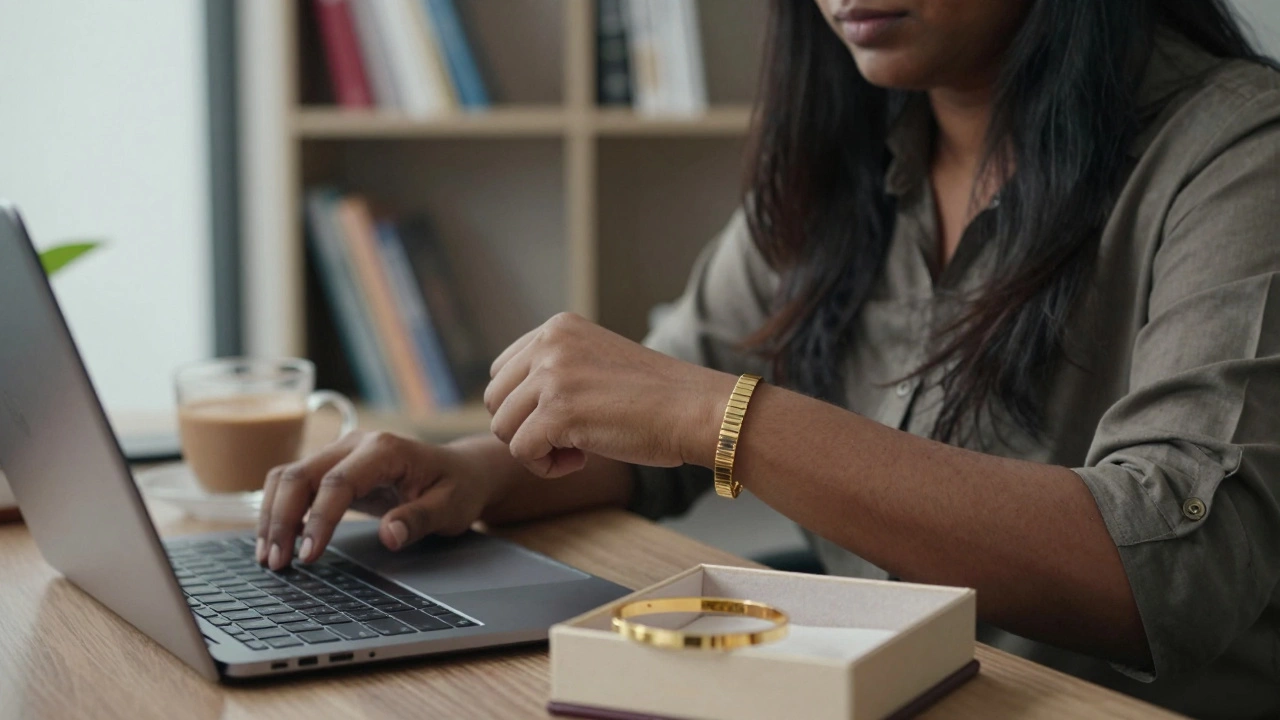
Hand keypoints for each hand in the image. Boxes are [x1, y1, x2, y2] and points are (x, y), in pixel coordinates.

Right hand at [255, 431, 495, 569]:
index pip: (338, 482)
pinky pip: (293, 483)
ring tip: (268, 558)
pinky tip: (277, 541)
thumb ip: (420, 519)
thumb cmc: (457, 488)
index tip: (308, 556)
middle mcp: (356, 444)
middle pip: (299, 475)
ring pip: (287, 477)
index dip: (318, 520)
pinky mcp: (332, 467)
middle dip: (280, 520)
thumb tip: (390, 535)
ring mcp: (340, 452)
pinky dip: (278, 510)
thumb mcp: (451, 508)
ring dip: (272, 516)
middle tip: (275, 563)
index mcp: (385, 450)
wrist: (462, 471)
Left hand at [484, 312, 733, 477]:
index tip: (567, 416)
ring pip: (502, 427)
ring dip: (536, 449)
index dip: (526, 406)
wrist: (697, 410)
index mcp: (558, 327)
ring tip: (577, 450)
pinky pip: (521, 452)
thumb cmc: (657, 397)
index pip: (503, 371)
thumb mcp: (596, 362)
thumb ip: (556, 371)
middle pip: (496, 400)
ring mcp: (551, 376)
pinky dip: (546, 468)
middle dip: (525, 427)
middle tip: (570, 437)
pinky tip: (581, 461)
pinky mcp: (557, 412)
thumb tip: (508, 407)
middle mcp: (549, 344)